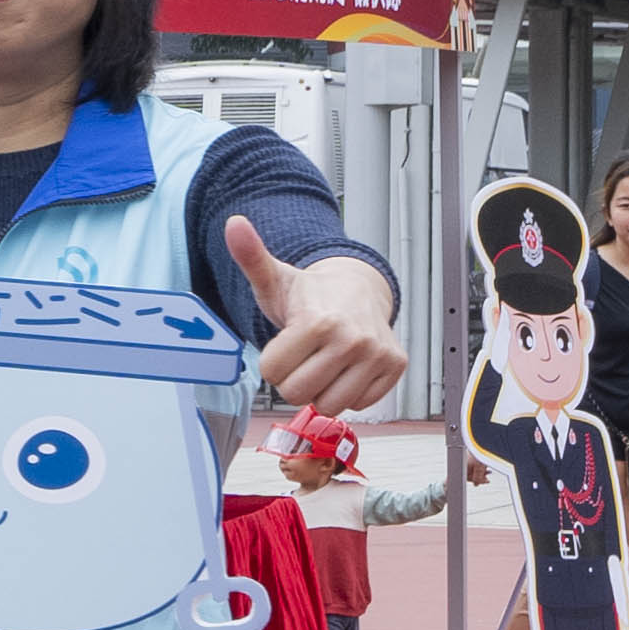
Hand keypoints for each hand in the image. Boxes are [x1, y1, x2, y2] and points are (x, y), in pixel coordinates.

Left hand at [236, 209, 406, 418]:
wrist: (357, 289)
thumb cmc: (310, 293)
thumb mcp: (274, 278)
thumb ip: (251, 258)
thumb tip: (233, 225)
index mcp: (318, 321)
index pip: (272, 373)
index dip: (271, 362)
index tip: (283, 343)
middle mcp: (353, 340)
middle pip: (298, 393)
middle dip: (293, 378)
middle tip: (303, 356)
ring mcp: (378, 355)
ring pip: (330, 404)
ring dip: (321, 389)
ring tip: (324, 362)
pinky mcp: (395, 367)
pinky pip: (360, 404)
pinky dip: (349, 391)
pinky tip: (346, 367)